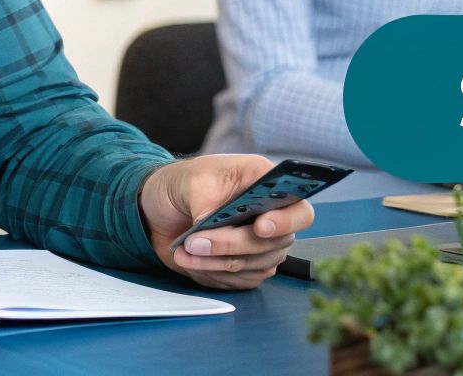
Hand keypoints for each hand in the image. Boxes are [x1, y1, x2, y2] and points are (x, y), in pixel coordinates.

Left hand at [139, 155, 313, 290]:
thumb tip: (209, 224)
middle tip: (195, 241)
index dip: (284, 222)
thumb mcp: (192, 180)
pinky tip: (191, 260)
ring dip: (216, 263)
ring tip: (185, 250)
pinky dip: (212, 274)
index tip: (260, 227)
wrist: (163, 210)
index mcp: (267, 185)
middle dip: (231, 245)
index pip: (299, 211)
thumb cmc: (184, 184)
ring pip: (255, 266)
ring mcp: (261, 246)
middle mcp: (272, 217)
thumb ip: (206, 201)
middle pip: (274, 245)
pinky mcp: (245, 267)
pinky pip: (240, 281)